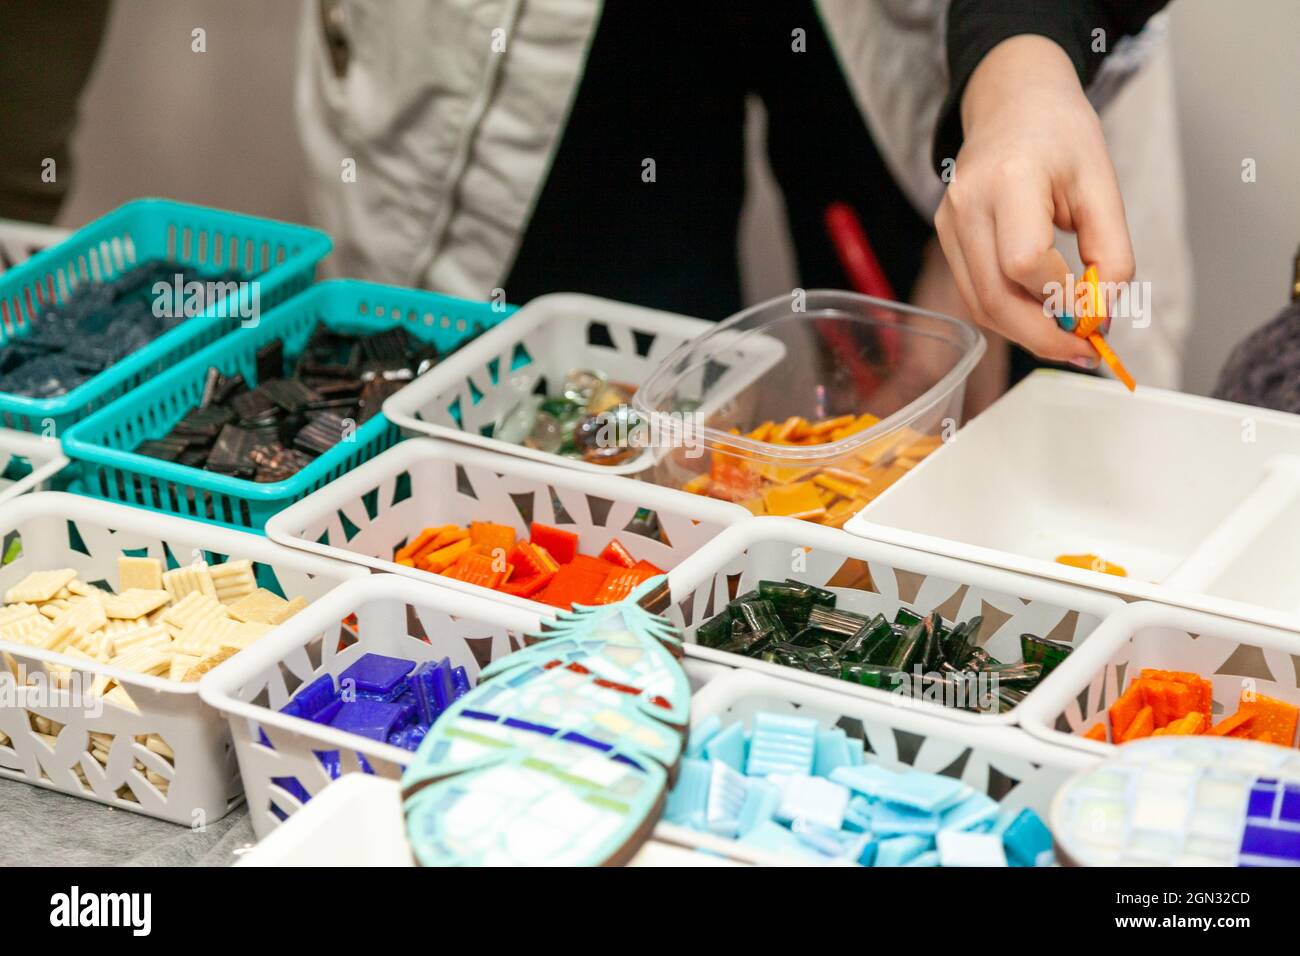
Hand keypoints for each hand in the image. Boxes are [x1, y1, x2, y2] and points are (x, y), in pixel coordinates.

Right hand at [934, 35, 1135, 363]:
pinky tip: (1042, 314)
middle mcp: (967, 205)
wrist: (1013, 99)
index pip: (1025, 261)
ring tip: (1068, 337)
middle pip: (994, 297)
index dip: (1060, 299)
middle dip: (1042, 336)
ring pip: (980, 305)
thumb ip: (1110, 252)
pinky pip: (975, 293)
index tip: (1097, 317)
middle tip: (1085, 352)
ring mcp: (948, 223)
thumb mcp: (1103, 186)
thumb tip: (1101, 316)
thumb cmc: (1062, 135)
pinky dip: (1010, 314)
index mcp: (1009, 180)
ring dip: (1026, 333)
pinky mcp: (945, 236)